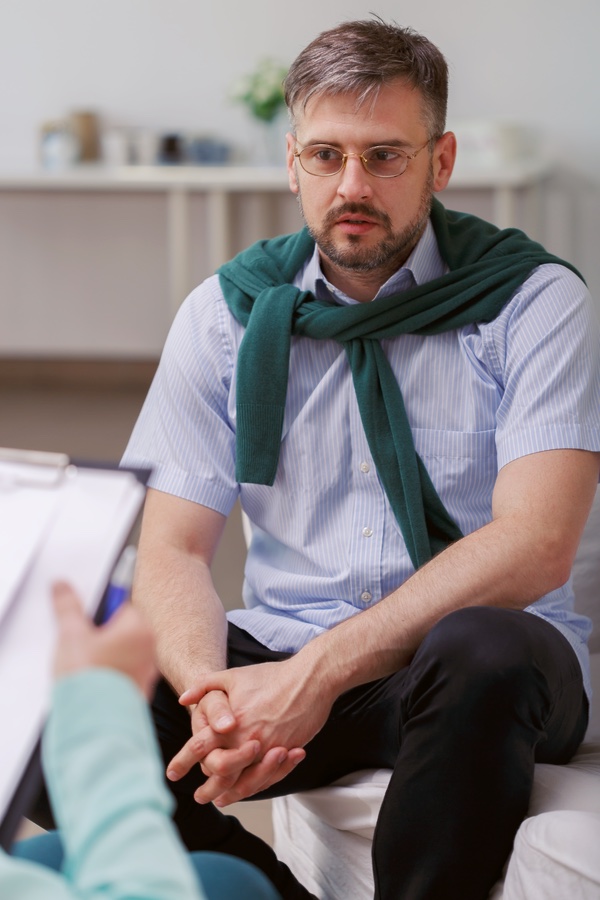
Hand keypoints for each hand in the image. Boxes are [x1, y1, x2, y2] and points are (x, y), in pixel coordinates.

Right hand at [52, 581, 157, 699]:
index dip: (101, 612)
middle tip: (83, 647)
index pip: (122, 606)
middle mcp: (149, 649)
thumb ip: (67, 606)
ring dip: (106, 657)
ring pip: (123, 654)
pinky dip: (109, 676)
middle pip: (122, 630)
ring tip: (86, 668)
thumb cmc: (89, 679)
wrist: (94, 725)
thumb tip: (62, 586)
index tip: (88, 618)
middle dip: (101, 636)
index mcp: (139, 629)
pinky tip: (92, 684)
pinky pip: (123, 675)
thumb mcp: (71, 634)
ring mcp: (146, 673)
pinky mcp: (139, 692)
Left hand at [168, 656, 333, 803]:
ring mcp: (267, 749)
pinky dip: (255, 786)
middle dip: (208, 789)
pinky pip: (267, 778)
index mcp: (230, 722)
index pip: (199, 747)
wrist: (310, 678)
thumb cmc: (271, 676)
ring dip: (230, 794)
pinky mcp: (285, 753)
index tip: (171, 773)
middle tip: (199, 797)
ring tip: (220, 799)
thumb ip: (204, 685)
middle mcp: (246, 740)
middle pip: (221, 774)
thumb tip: (182, 699)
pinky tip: (247, 788)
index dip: (183, 761)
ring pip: (245, 782)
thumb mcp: (233, 675)